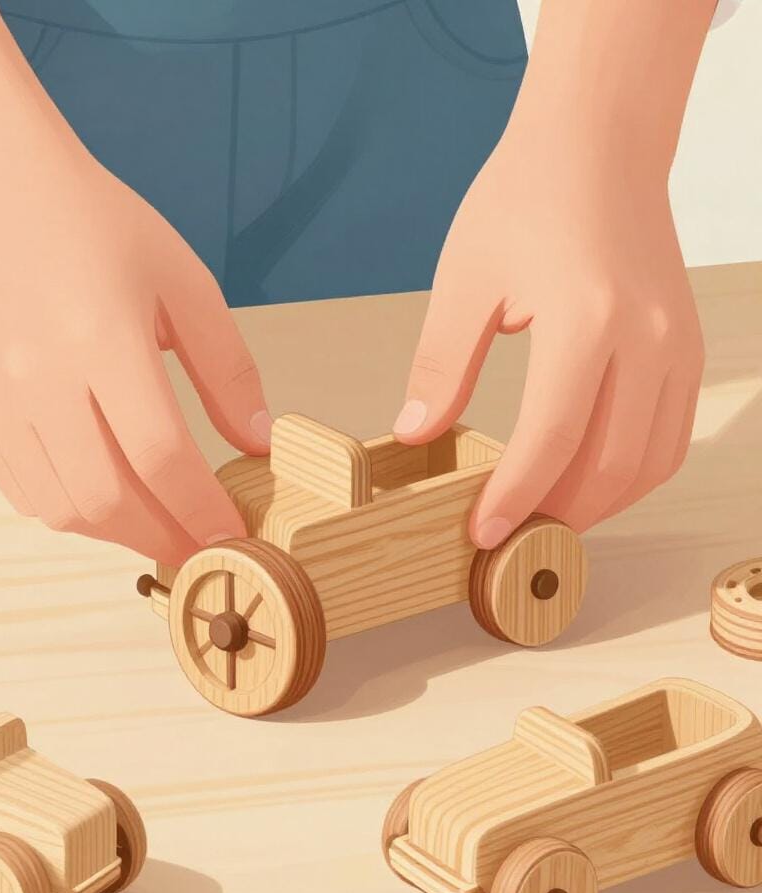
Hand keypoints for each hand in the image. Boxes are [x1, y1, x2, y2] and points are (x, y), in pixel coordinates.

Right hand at [0, 0, 270, 566]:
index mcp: (102, 338)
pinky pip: (23, 493)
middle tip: (198, 547)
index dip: (202, 510)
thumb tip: (261, 445)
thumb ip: (229, 371)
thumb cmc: (102, 233)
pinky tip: (104, 496)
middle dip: (163, 538)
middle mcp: (40, 379)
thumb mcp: (186, 286)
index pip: (159, 455)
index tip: (233, 536)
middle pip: (107, 499)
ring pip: (61, 509)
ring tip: (156, 524)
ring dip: (119, 533)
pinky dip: (71, 511)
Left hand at [393, 0, 709, 547]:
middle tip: (510, 535)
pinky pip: (670, 435)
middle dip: (555, 513)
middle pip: (608, 466)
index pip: (550, 440)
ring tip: (543, 513)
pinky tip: (586, 478)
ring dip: (598, 503)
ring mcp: (678, 344)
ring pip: (649, 463)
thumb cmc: (524, 200)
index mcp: (586, 322)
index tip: (482, 535)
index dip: (514, 498)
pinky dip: (631, 473)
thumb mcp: (463, 283)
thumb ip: (440, 367)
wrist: (597, 144)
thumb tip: (416, 436)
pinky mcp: (687, 345)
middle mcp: (647, 339)